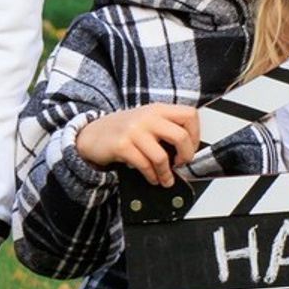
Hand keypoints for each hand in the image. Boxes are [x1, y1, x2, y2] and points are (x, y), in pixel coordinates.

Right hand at [73, 103, 202, 183]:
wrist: (92, 134)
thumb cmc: (123, 130)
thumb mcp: (147, 121)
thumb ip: (167, 129)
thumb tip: (188, 150)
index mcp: (158, 109)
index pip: (189, 115)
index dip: (195, 134)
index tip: (191, 147)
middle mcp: (147, 117)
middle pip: (180, 136)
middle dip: (185, 156)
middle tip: (181, 164)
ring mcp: (134, 130)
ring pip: (162, 156)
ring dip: (166, 173)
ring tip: (165, 178)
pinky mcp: (122, 145)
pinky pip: (144, 165)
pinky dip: (152, 176)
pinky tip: (152, 178)